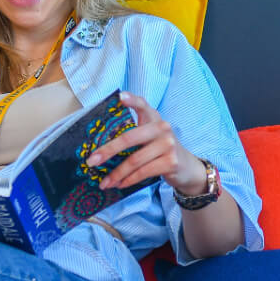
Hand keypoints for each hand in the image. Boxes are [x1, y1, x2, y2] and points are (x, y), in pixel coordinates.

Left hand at [89, 92, 208, 195]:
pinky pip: (143, 172)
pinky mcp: (171, 162)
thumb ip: (133, 135)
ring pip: (134, 160)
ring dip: (116, 174)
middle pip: (129, 138)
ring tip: (104, 182)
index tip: (120, 97)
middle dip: (107, 151)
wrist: (188, 168)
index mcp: (154, 118)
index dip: (131, 100)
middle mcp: (163, 128)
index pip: (143, 105)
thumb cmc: (161, 151)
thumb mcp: (151, 137)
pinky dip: (128, 180)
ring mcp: (168, 145)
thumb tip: (101, 150)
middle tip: (91, 161)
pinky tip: (120, 184)